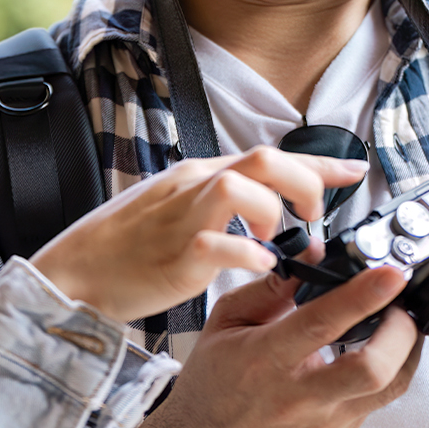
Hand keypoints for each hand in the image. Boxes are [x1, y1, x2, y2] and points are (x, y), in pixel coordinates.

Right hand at [29, 147, 366, 321]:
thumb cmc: (124, 246)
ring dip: (272, 214)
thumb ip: (219, 200)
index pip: (268, 154)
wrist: (72, 273)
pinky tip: (257, 265)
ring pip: (240, 187)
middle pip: (263, 159)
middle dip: (303, 182)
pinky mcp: (173, 257)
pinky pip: (217, 244)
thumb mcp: (176, 208)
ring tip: (275, 241)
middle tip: (312, 215)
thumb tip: (265, 202)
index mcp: (198, 176)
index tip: (356, 171)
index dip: (318, 162)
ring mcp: (182, 219)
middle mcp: (193, 187)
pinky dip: (246, 253)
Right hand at [129, 267, 421, 427]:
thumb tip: (315, 253)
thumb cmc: (211, 384)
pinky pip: (373, 406)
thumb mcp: (227, 321)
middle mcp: (298, 397)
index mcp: (266, 359)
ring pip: (386, 390)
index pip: (322, 323)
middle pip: (372, 370)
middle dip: (401, 331)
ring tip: (398, 325)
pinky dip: (382, 376)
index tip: (390, 275)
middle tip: (402, 304)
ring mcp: (321, 426)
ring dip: (403, 352)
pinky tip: (372, 357)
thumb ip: (273, 285)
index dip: (362, 295)